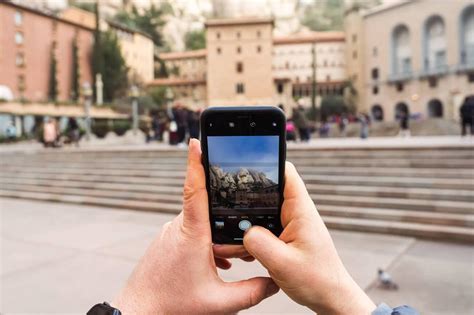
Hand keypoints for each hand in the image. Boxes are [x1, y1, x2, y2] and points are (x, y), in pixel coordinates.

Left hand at [113, 139, 278, 313]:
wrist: (138, 312)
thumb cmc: (173, 305)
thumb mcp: (219, 302)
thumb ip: (252, 291)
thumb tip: (275, 282)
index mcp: (192, 233)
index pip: (194, 188)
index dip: (197, 162)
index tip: (196, 141)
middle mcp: (179, 227)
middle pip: (207, 207)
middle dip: (227, 217)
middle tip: (240, 235)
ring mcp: (171, 233)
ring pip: (200, 222)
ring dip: (216, 234)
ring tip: (227, 258)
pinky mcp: (167, 241)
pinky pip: (191, 232)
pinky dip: (206, 241)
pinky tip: (216, 261)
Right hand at [219, 162, 375, 313]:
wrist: (329, 298)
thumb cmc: (317, 280)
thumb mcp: (283, 264)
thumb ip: (260, 244)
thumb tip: (244, 231)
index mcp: (300, 211)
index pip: (285, 173)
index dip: (266, 162)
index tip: (243, 162)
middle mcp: (295, 213)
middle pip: (267, 190)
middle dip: (246, 197)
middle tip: (225, 204)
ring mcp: (289, 224)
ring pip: (262, 212)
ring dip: (245, 221)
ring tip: (230, 234)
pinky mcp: (285, 236)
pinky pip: (263, 228)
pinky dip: (250, 235)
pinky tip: (240, 247)